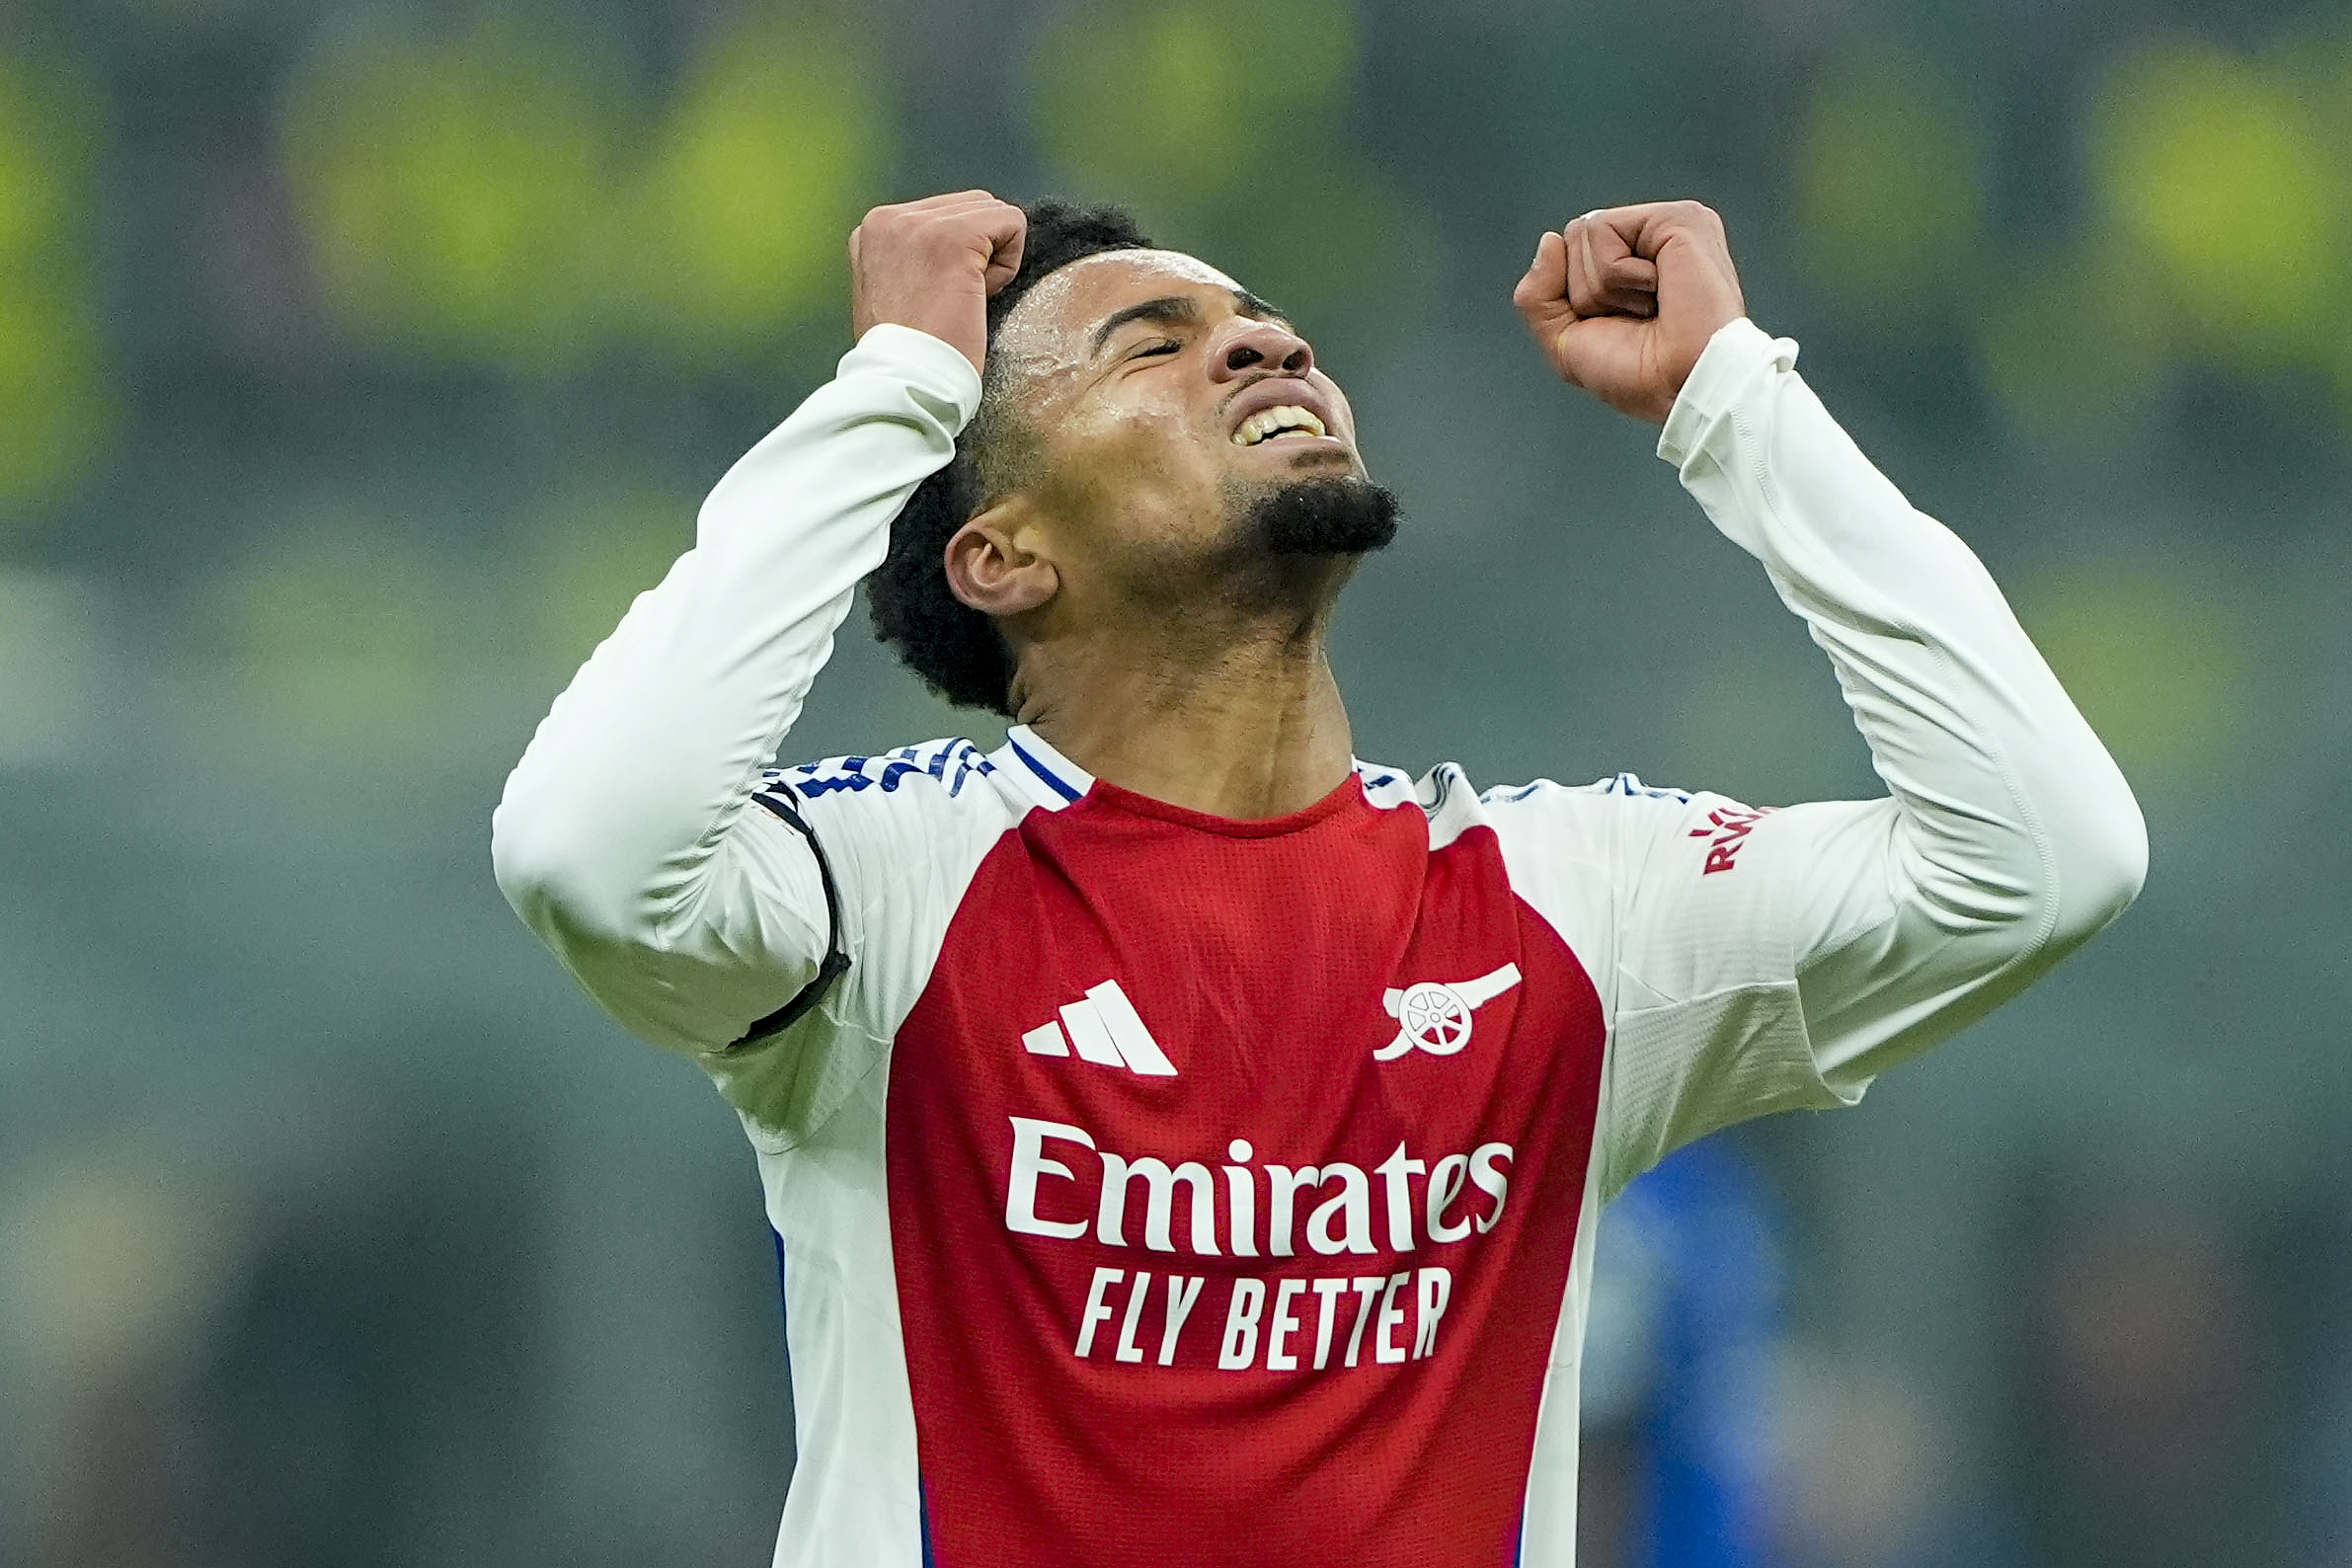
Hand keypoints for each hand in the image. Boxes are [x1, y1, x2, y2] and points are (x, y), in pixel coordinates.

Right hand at [850, 191, 1026, 374]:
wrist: (907, 385)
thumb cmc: (910, 357)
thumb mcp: (895, 292)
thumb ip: (915, 258)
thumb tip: (962, 245)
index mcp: (872, 231)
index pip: (943, 214)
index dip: (955, 259)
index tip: (932, 300)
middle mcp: (889, 219)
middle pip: (971, 205)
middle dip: (978, 252)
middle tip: (952, 302)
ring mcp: (919, 225)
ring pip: (993, 211)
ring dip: (993, 259)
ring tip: (962, 300)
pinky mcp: (955, 237)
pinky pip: (1012, 223)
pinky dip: (1009, 264)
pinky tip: (980, 296)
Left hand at [1512, 200, 1744, 423]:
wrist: (1683, 387)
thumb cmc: (1639, 375)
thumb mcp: (1566, 341)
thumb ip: (1538, 295)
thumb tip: (1549, 239)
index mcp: (1636, 259)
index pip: (1568, 252)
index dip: (1574, 297)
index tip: (1620, 326)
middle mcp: (1654, 235)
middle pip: (1573, 237)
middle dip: (1587, 291)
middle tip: (1638, 317)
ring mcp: (1669, 223)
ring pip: (1584, 232)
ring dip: (1604, 287)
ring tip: (1651, 307)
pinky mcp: (1678, 218)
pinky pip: (1602, 231)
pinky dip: (1617, 275)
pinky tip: (1659, 291)